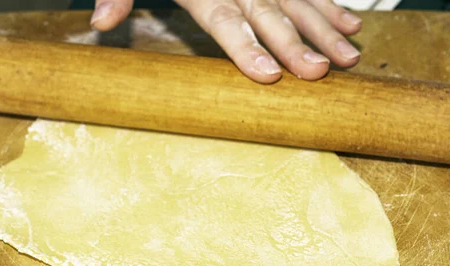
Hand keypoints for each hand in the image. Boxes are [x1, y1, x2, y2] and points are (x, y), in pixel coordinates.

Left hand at [90, 0, 361, 82]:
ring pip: (299, 0)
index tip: (269, 74)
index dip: (246, 48)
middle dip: (297, 44)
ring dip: (325, 28)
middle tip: (322, 72)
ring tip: (348, 55)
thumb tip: (99, 23)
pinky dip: (330, 4)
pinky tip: (350, 23)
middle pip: (270, 15)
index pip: (226, 22)